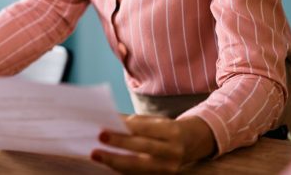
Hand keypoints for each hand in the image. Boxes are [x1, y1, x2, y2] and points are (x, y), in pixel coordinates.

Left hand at [91, 115, 215, 172]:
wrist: (193, 144)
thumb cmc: (168, 129)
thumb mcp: (156, 121)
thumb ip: (134, 122)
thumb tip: (109, 121)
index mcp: (173, 131)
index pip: (147, 128)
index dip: (126, 127)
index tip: (107, 124)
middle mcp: (173, 151)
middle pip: (143, 147)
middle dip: (119, 143)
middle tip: (99, 138)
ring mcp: (169, 167)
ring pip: (138, 165)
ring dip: (115, 160)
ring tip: (97, 154)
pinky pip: (137, 174)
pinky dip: (120, 168)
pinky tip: (107, 162)